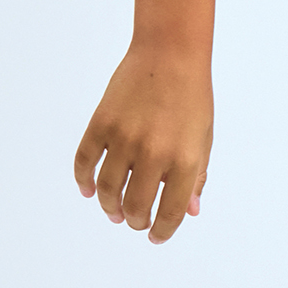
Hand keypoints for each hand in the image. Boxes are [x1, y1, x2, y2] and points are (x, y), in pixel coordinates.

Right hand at [74, 45, 213, 242]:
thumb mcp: (203, 136)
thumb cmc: (192, 95)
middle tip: (135, 220)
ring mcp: (124, 138)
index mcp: (184, 158)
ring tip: (115, 210)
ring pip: (107, 191)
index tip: (155, 236)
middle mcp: (153, 152)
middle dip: (135, 220)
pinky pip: (84, 163)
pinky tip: (90, 190)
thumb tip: (190, 211)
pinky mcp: (101, 123)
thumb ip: (196, 175)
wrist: (170, 52)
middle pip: (134, 207)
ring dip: (110, 207)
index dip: (162, 231)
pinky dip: (84, 182)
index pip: (170, 212)